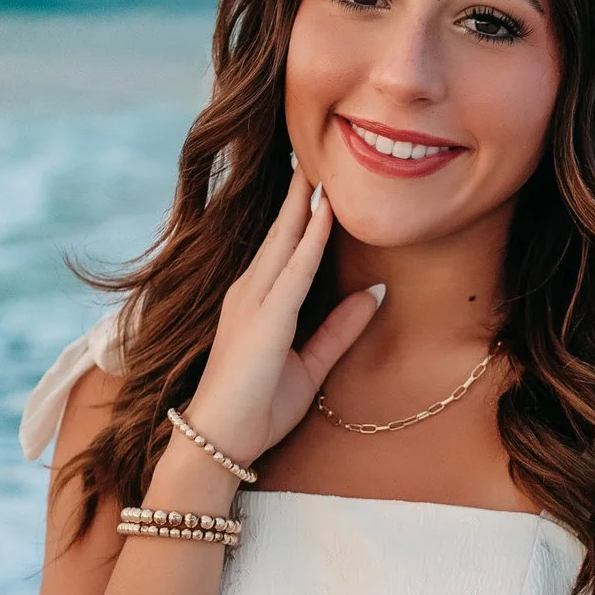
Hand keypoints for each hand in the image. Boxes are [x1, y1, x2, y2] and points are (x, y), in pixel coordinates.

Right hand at [182, 168, 382, 460]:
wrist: (220, 441)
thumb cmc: (258, 409)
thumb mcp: (311, 365)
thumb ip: (340, 329)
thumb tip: (375, 293)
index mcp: (258, 302)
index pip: (284, 246)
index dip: (302, 212)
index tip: (318, 180)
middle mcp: (250, 293)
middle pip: (281, 233)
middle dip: (299, 194)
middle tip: (315, 153)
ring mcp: (253, 303)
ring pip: (285, 242)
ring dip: (304, 204)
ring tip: (320, 166)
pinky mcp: (264, 320)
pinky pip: (294, 272)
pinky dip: (310, 241)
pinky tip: (326, 215)